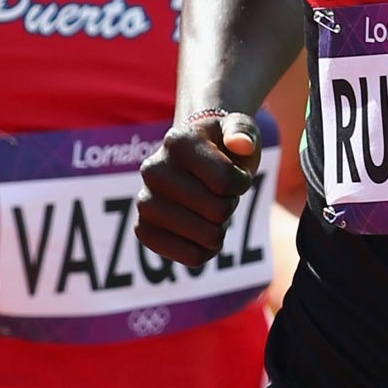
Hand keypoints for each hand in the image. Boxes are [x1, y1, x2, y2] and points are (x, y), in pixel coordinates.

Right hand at [134, 111, 259, 267]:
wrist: (194, 159)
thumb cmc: (223, 146)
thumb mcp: (239, 129)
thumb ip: (244, 132)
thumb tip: (241, 145)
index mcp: (178, 142)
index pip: (226, 181)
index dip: (241, 182)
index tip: (234, 172)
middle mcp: (153, 169)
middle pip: (218, 211)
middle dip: (230, 205)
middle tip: (220, 192)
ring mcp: (144, 201)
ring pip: (208, 238)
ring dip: (220, 227)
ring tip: (209, 208)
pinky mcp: (143, 229)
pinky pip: (191, 258)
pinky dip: (207, 250)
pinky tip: (202, 232)